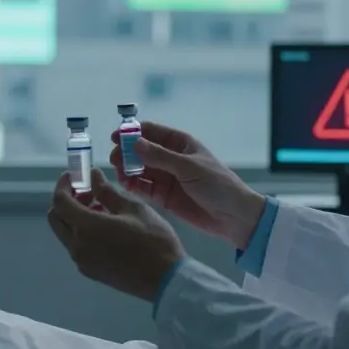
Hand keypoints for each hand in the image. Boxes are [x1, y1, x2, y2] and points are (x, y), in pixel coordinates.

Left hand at [47, 169, 184, 300]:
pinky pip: (76, 246)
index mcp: (86, 227)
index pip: (59, 201)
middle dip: (66, 201)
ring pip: (65, 233)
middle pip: (56, 218)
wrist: (166, 280)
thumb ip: (107, 191)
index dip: (64, 184)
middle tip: (87, 192)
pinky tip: (105, 228)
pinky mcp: (90, 272)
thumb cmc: (153, 240)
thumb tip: (92, 176)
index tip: (75, 176)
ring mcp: (82, 261)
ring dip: (75, 217)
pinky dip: (82, 232)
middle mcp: (77, 246)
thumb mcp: (133, 208)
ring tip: (102, 208)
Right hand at [110, 121, 266, 249]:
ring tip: (121, 175)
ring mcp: (166, 177)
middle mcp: (170, 158)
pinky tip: (126, 185)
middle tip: (115, 160)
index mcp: (180, 143)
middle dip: (126, 153)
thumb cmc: (216, 185)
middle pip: (141, 150)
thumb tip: (134, 143)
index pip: (151, 132)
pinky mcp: (163, 196)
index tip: (115, 138)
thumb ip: (160, 156)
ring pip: (139, 169)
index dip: (132, 133)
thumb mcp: (189, 167)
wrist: (233, 216)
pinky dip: (133, 185)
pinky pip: (143, 186)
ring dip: (127, 170)